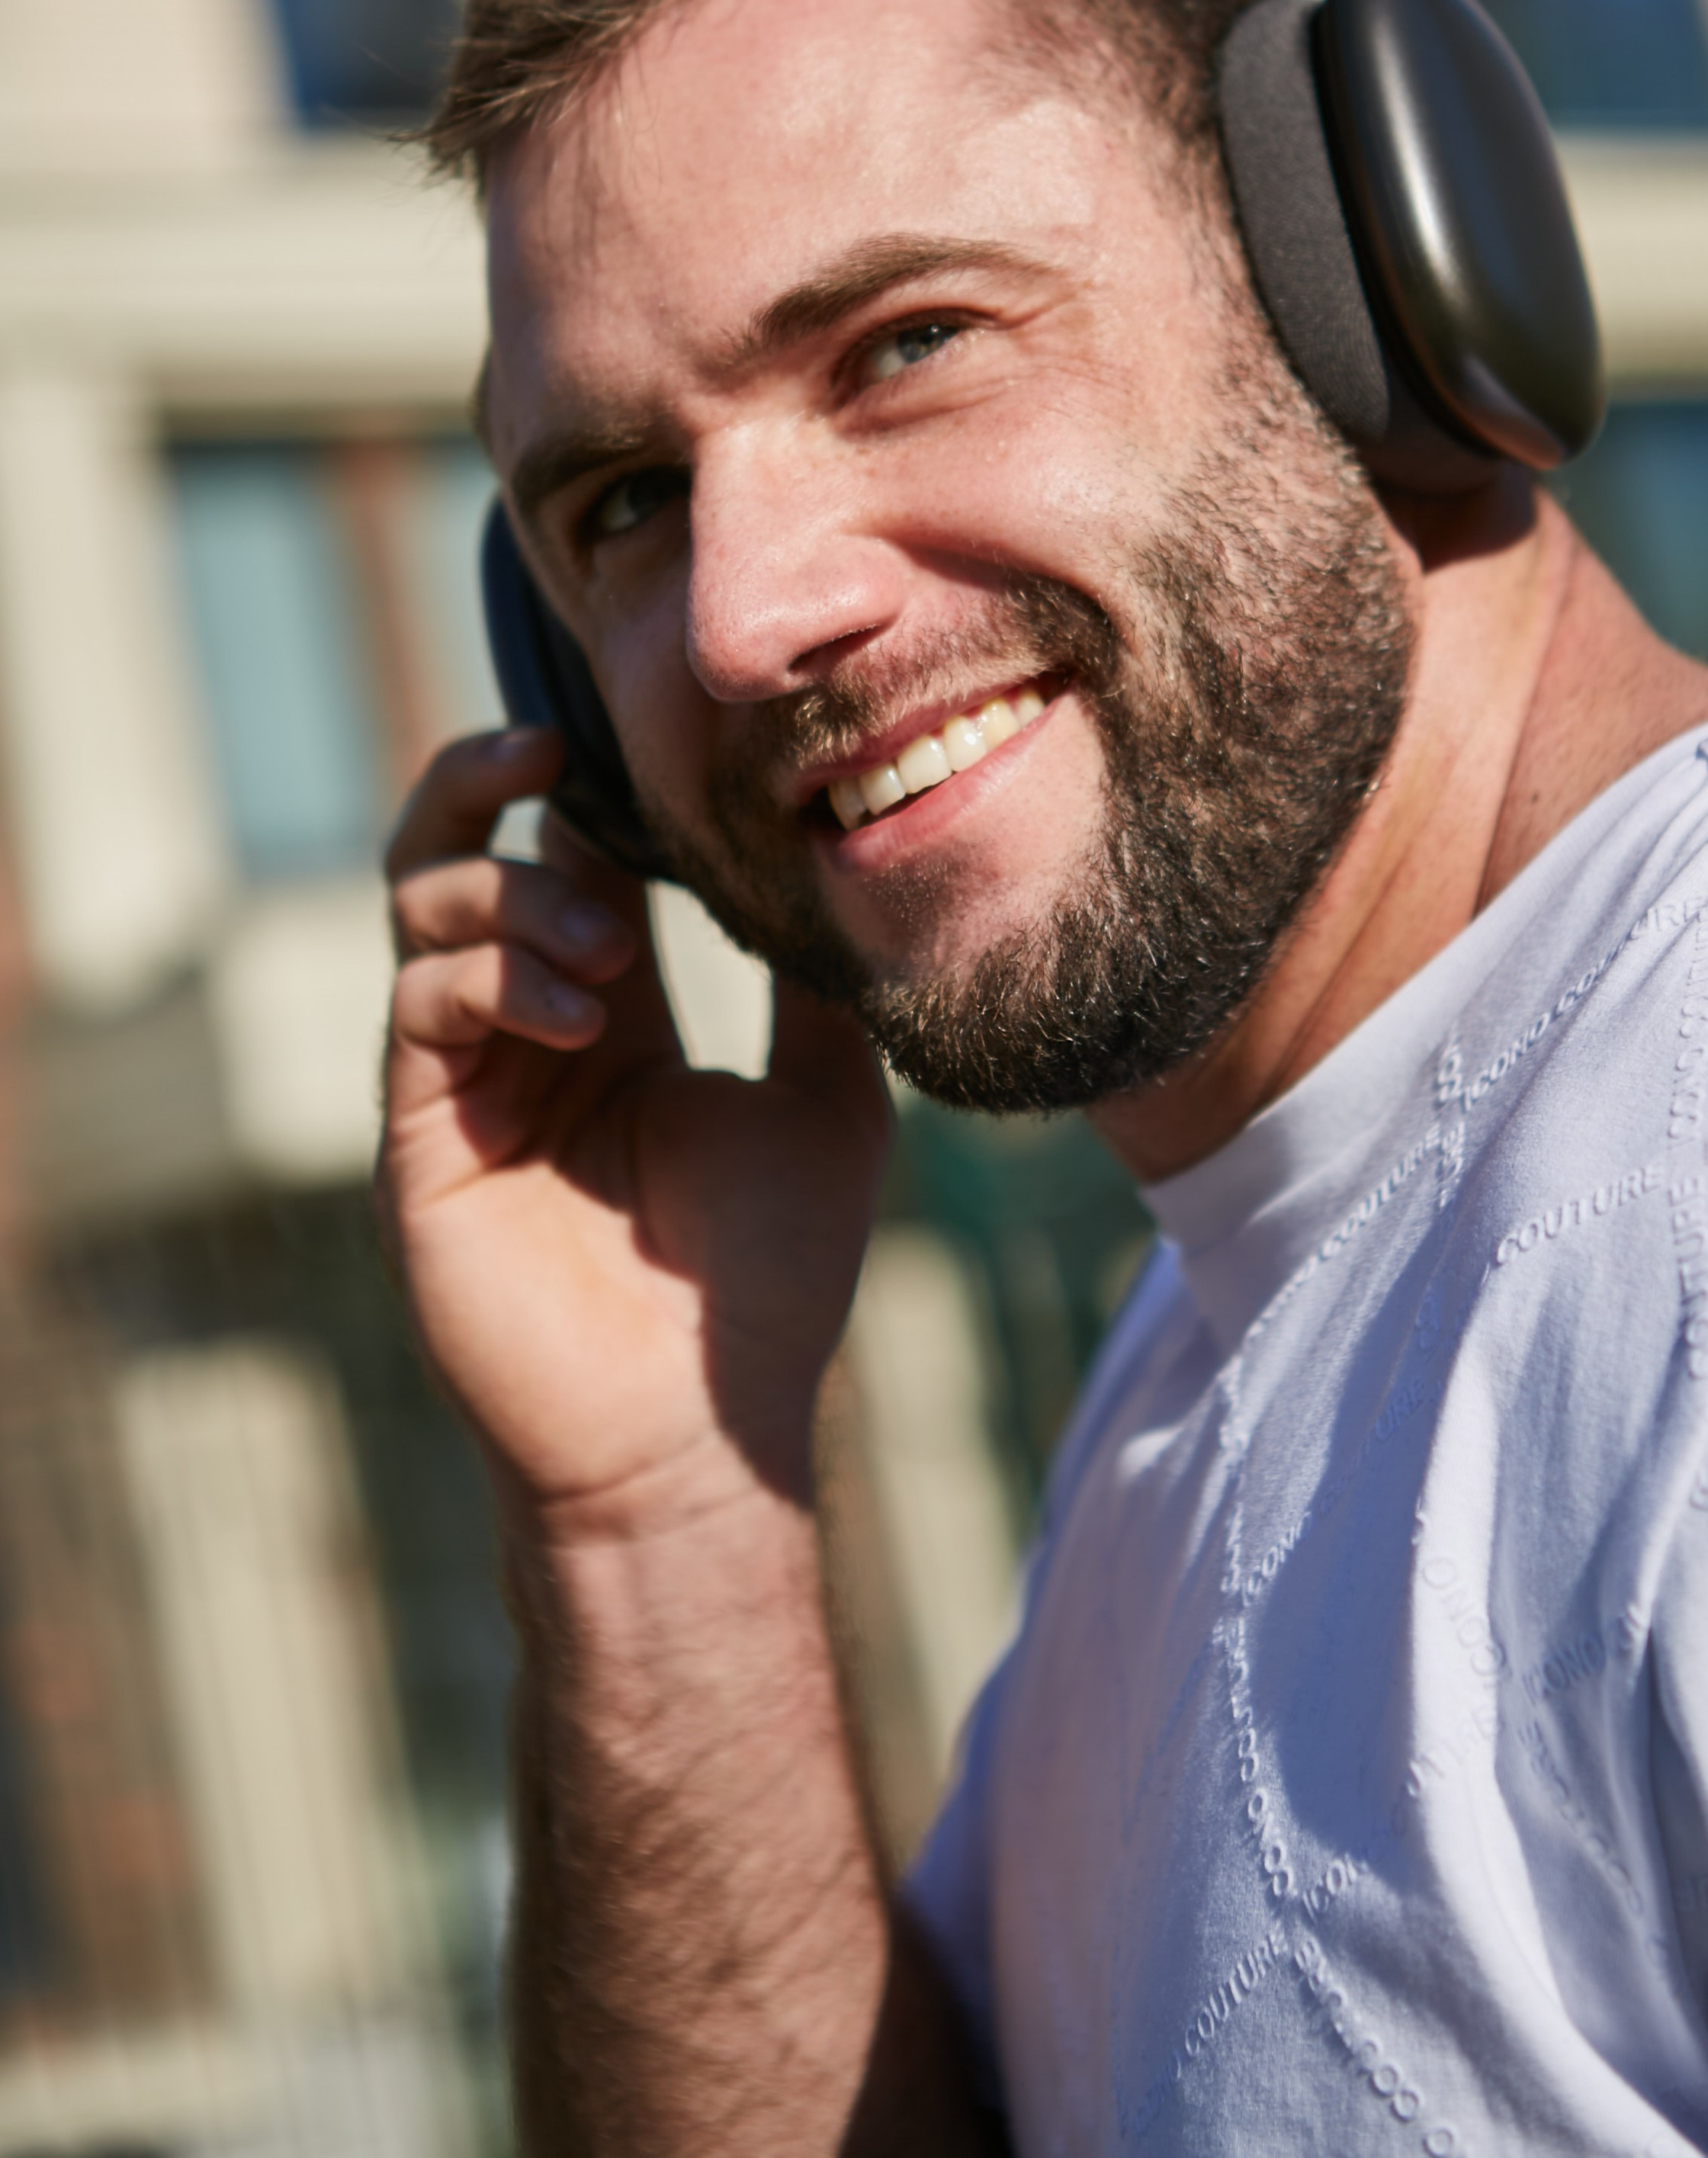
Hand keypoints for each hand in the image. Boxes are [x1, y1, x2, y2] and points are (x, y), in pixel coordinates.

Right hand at [379, 727, 889, 1529]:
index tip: (625, 728)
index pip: (561, 859)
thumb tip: (834, 869)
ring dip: (518, 899)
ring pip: (425, 911)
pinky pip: (421, 1006)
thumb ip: (813, 988)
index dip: (580, 784)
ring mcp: (461, 1084)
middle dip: (484, 780)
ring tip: (612, 957)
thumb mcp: (827, 1100)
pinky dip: (496, 978)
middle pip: (455, 856)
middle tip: (550, 750)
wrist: (701, 1430)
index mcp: (608, 1018)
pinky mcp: (421, 1139)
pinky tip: (584, 1016)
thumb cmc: (768, 1283)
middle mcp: (520, 1034)